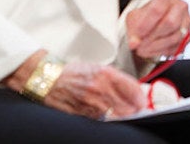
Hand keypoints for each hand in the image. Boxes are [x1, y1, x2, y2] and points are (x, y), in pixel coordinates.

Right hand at [3, 51, 144, 119]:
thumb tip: (133, 89)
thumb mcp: (96, 68)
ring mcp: (90, 102)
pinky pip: (101, 120)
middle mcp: (99, 87)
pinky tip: (106, 116)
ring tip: (122, 114)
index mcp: (105, 73)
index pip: (133, 88)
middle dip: (134, 110)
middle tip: (135, 110)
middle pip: (127, 106)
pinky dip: (106, 120)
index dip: (140, 97)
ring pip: (116, 116)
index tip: (142, 101)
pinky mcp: (82, 112)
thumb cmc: (72, 73)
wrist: (47, 78)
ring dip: (122, 116)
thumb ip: (115, 79)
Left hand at [125, 0, 189, 59]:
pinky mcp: (187, 37)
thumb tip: (134, 43)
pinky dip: (161, 52)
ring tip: (142, 49)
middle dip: (153, 37)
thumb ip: (133, 30)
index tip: (138, 34)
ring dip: (156, 46)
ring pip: (174, 37)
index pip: (158, 9)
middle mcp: (180, 8)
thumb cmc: (146, 17)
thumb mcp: (134, 19)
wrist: (153, 23)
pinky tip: (150, 51)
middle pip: (170, 23)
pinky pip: (176, 47)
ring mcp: (186, 22)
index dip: (147, 24)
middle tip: (140, 44)